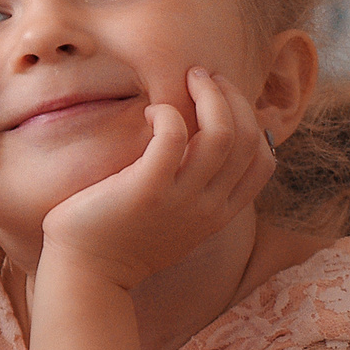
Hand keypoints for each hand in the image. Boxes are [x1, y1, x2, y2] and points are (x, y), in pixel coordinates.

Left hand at [38, 67, 275, 292]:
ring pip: (221, 133)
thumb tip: (202, 149)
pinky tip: (150, 109)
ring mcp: (181, 199)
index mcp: (219, 212)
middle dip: (231, 97)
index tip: (224, 99)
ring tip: (187, 78)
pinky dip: (167, 112)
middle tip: (203, 76)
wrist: (87, 273)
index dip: (251, 121)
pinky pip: (173, 137)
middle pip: (246, 139)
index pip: (263, 161)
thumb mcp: (175, 219)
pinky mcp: (147, 190)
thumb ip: (195, 191)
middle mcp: (209, 206)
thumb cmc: (121, 239)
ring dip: (208, 94)